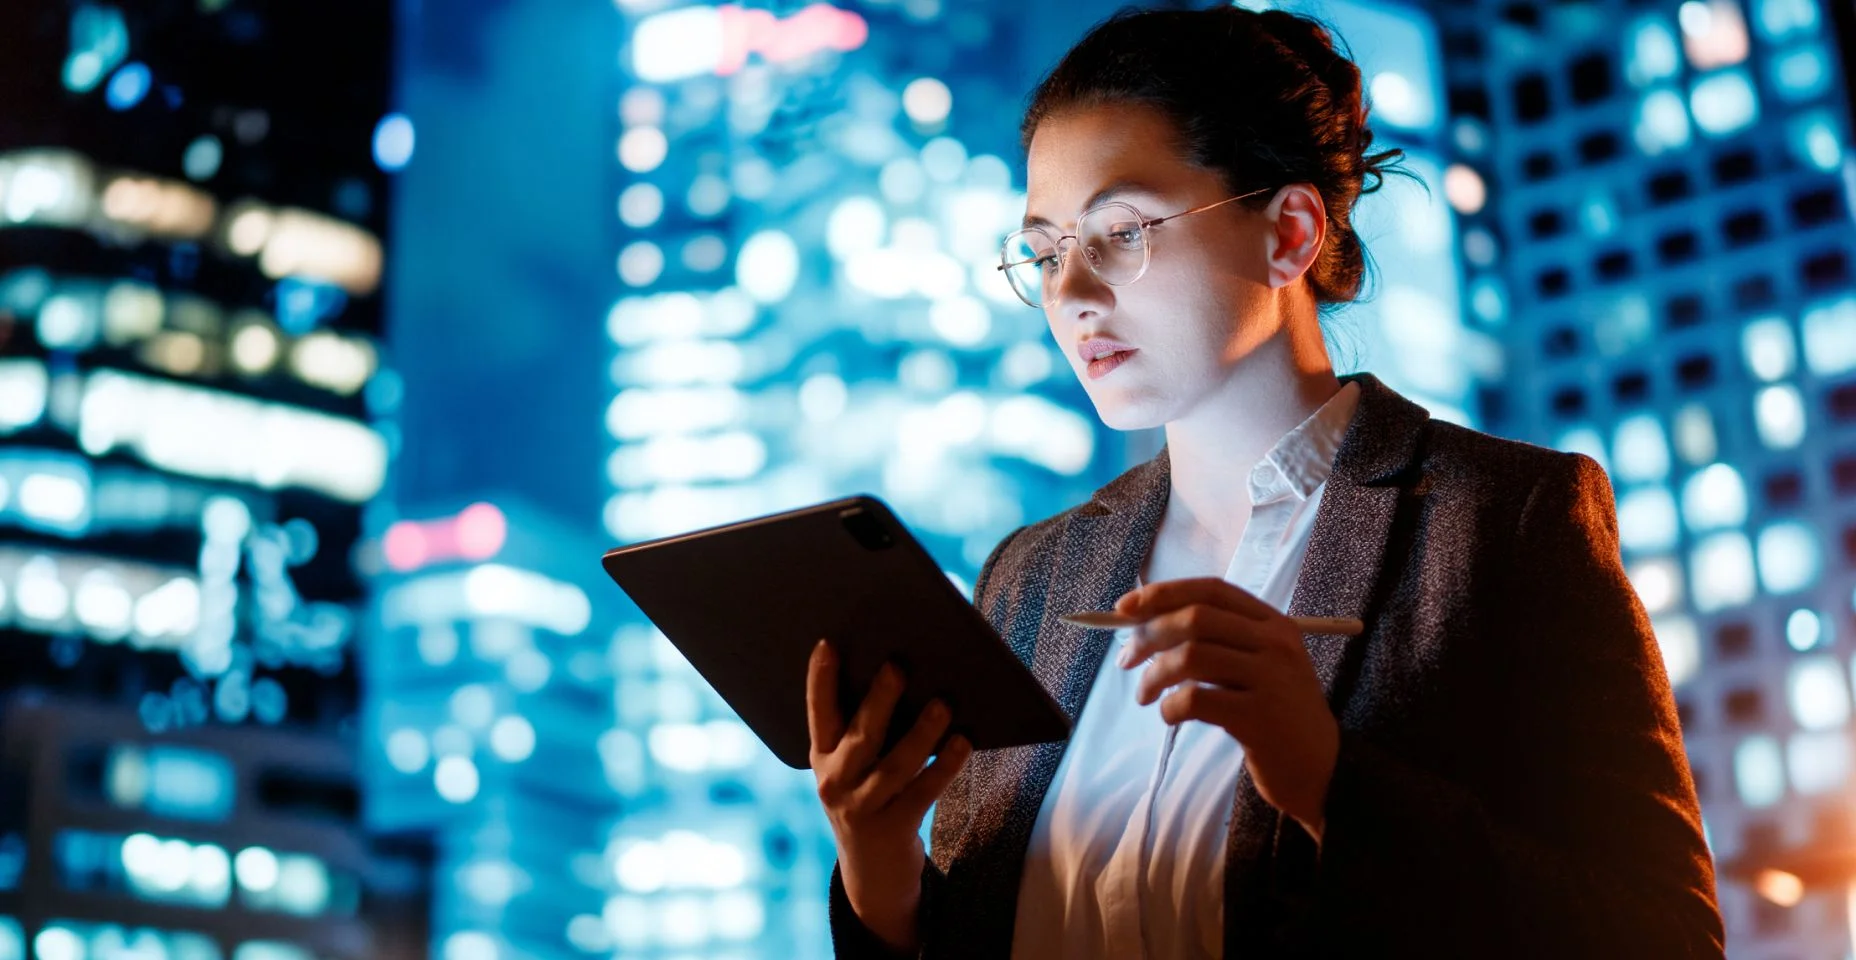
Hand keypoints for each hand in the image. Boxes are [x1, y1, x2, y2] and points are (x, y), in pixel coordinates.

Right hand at [808, 640, 970, 951]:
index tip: (829, 644)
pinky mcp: (893, 829)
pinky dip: (945, 766)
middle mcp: (835, 782)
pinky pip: (923, 791)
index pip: (818, 713)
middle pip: (860, 736)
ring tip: (944, 704)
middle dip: (879, 700)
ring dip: (923, 732)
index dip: (820, 679)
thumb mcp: (854, 768)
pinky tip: (964, 742)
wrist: (872, 874)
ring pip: (896, 765)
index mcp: (822, 757)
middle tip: (897, 666)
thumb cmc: (869, 798)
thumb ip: (865, 731)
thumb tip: (904, 677)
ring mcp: (862, 808)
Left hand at [1116, 578, 1338, 840]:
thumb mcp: (1259, 665)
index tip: (1124, 608)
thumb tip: (1144, 624)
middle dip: (1149, 635)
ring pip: (1191, 656)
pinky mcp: (1258, 717)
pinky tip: (1169, 716)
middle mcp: (1275, 643)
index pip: (1211, 590)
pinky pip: (1196, 699)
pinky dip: (1170, 706)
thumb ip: (1217, 641)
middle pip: (1196, 618)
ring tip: (1145, 695)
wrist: (1322, 769)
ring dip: (1153, 675)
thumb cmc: (1277, 714)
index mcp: (1274, 623)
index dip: (1164, 594)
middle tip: (1126, 660)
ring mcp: (1270, 678)